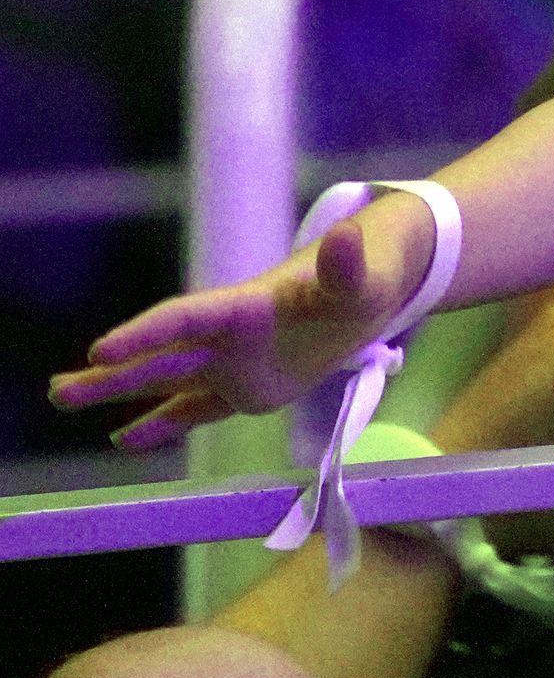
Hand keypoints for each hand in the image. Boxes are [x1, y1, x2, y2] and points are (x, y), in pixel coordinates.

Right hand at [53, 200, 430, 449]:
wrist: (370, 286)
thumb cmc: (364, 275)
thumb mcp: (361, 273)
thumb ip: (346, 264)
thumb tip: (347, 238)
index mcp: (246, 306)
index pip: (186, 319)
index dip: (145, 333)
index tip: (99, 348)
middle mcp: (228, 336)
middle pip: (162, 356)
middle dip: (113, 372)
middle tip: (59, 389)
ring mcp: (233, 362)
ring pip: (167, 382)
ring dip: (120, 393)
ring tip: (64, 398)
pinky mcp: (246, 387)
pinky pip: (197, 409)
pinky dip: (163, 424)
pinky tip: (124, 440)